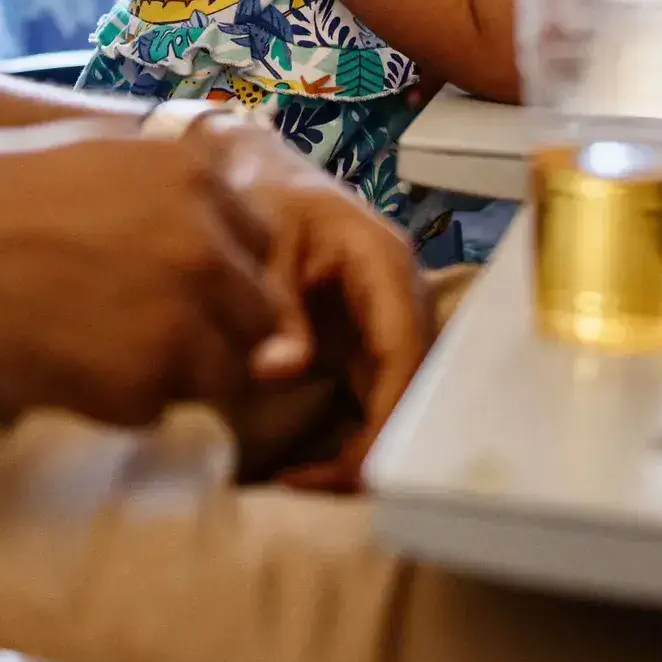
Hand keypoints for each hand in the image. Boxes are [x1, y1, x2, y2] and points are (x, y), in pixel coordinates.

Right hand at [0, 130, 285, 425]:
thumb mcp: (100, 158)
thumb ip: (174, 201)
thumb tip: (220, 251)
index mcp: (198, 177)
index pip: (259, 249)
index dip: (220, 275)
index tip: (176, 285)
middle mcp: (207, 247)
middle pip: (256, 318)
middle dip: (213, 330)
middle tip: (138, 329)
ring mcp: (181, 320)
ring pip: (215, 373)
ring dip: (170, 372)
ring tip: (90, 347)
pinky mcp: (142, 385)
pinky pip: (156, 410)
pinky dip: (118, 401)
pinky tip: (62, 366)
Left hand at [187, 112, 432, 487]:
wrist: (247, 171)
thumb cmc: (258, 194)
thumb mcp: (260, 240)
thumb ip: (273, 305)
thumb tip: (282, 371)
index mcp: (383, 261)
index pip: (406, 347)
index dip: (390, 412)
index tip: (356, 466)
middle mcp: (398, 295)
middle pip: (414, 383)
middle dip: (381, 445)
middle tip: (325, 490)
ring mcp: (384, 322)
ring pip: (399, 399)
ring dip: (366, 450)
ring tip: (307, 486)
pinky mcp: (363, 344)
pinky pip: (373, 401)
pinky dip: (349, 440)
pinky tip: (306, 471)